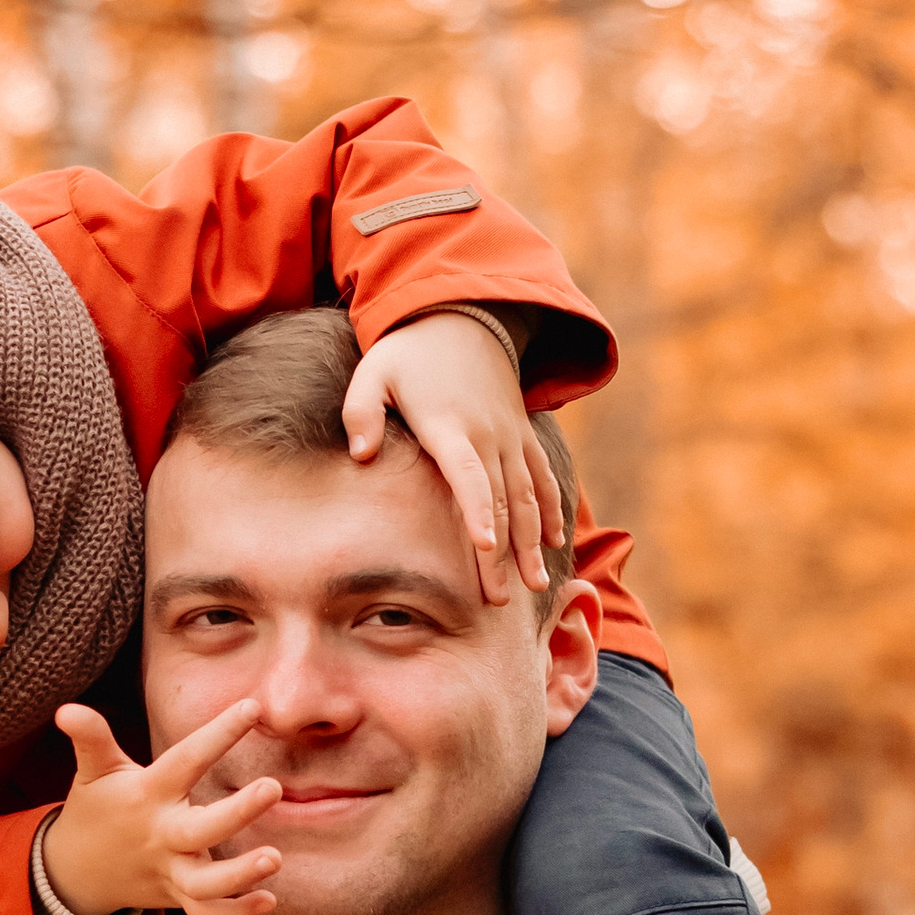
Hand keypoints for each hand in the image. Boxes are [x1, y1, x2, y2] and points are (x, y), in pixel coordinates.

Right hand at [42, 694, 283, 914]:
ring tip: (274, 858)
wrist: (75, 872)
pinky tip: (269, 901)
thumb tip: (66, 709)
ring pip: (204, 884)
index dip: (218, 734)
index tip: (251, 707)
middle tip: (273, 788)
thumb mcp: (93, 770)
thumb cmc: (96, 807)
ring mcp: (169, 870)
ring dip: (239, 875)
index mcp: (147, 795)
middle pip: (200, 830)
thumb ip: (90, 738)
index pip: (185, 760)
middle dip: (237, 812)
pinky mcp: (177, 896)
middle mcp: (161, 835)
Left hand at [344, 310, 562, 604]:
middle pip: (499, 501)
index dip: (476, 512)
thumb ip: (362, 414)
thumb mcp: (374, 372)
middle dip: (502, 552)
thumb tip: (361, 456)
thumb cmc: (408, 352)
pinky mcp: (522, 434)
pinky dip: (551, 509)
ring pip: (527, 496)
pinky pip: (542, 476)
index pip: (467, 476)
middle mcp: (488, 435)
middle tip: (498, 599)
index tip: (485, 546)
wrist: (462, 316)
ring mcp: (510, 435)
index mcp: (449, 426)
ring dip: (532, 543)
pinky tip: (554, 544)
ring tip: (535, 585)